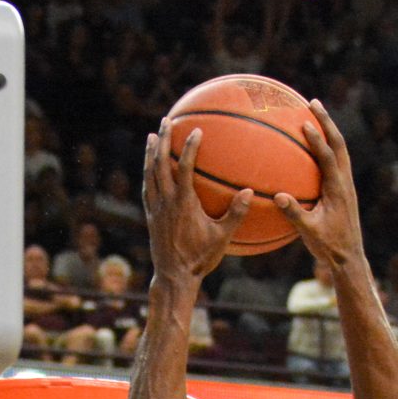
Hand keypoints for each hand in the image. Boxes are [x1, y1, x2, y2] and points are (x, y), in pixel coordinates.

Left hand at [144, 128, 252, 283]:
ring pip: (149, 174)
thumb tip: (250, 192)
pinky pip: (146, 189)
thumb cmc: (201, 259)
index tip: (196, 131)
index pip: (185, 168)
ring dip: (150, 154)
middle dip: (162, 140)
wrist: (173, 277)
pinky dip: (148, 173)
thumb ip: (235, 214)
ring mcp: (155, 209)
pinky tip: (149, 168)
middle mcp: (165, 202)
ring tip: (151, 137)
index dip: (189, 147)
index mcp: (183, 203)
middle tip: (166, 121)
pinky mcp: (149, 216)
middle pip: (160, 164)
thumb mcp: (222, 237)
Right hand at [269, 101, 363, 266]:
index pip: (327, 158)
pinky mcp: (343, 190)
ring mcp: (346, 185)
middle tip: (313, 103)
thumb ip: (295, 214)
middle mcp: (345, 182)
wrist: (349, 257)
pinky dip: (325, 148)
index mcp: (338, 189)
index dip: (317, 140)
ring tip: (315, 115)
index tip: (305, 123)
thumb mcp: (309, 232)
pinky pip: (335, 162)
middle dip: (327, 122)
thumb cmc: (329, 247)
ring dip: (329, 131)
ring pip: (340, 150)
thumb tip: (278, 196)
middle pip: (339, 144)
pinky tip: (312, 146)